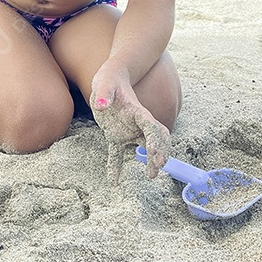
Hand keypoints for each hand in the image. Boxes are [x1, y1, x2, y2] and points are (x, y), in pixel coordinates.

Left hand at [90, 63, 170, 183]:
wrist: (111, 78)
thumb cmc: (110, 79)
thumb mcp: (106, 84)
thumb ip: (105, 94)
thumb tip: (101, 106)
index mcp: (138, 112)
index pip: (152, 128)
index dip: (155, 141)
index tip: (155, 155)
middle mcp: (138, 123)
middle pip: (156, 139)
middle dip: (160, 153)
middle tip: (157, 168)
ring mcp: (128, 130)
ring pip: (144, 147)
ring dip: (150, 160)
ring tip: (151, 175)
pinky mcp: (116, 136)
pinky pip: (117, 154)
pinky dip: (115, 167)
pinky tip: (113, 182)